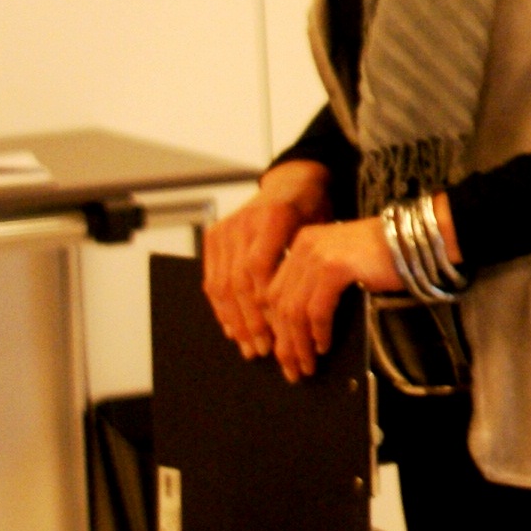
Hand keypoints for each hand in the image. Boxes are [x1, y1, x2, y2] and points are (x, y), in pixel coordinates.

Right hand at [202, 161, 331, 359]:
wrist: (292, 181)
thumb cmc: (311, 209)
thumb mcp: (318, 230)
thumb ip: (304, 264)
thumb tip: (302, 315)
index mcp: (273, 218)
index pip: (258, 270)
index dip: (263, 307)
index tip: (276, 335)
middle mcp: (244, 222)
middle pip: (238, 281)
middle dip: (249, 321)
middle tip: (261, 349)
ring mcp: (226, 228)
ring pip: (222, 284)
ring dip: (234, 320)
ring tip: (247, 346)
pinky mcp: (215, 235)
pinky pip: (212, 277)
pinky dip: (220, 306)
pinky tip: (231, 327)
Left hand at [264, 216, 401, 383]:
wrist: (411, 240)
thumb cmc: (378, 257)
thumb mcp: (336, 265)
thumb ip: (313, 284)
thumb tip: (295, 328)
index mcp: (300, 243)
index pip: (272, 291)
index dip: (272, 326)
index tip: (279, 351)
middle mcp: (304, 245)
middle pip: (279, 303)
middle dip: (284, 341)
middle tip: (291, 368)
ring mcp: (318, 254)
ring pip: (295, 310)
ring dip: (299, 343)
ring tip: (306, 365)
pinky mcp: (335, 266)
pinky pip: (317, 309)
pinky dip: (319, 332)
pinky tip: (323, 346)